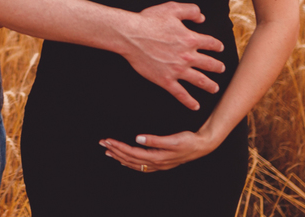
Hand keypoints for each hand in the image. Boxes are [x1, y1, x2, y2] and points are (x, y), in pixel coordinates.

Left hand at [99, 129, 218, 171]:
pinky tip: (125, 160)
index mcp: (157, 157)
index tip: (108, 140)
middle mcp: (156, 163)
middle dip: (115, 151)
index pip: (132, 152)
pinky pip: (141, 165)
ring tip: (109, 151)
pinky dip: (130, 162)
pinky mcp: (160, 162)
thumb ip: (155, 140)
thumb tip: (138, 138)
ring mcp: (158, 164)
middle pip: (130, 159)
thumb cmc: (188, 141)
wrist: (201, 146)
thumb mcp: (173, 139)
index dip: (119, 147)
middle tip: (103, 143)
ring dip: (120, 157)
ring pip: (134, 163)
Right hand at [120, 2, 226, 109]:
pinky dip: (189, 101)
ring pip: (199, 80)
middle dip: (217, 67)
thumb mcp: (172, 8)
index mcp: (190, 39)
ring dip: (209, 85)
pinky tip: (195, 105)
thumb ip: (190, 10)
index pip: (210, 43)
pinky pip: (181, 93)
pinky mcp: (165, 80)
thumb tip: (202, 17)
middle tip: (221, 69)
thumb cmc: (149, 21)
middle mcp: (187, 56)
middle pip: (209, 64)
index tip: (219, 48)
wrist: (131, 36)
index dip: (217, 45)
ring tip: (214, 88)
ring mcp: (177, 70)